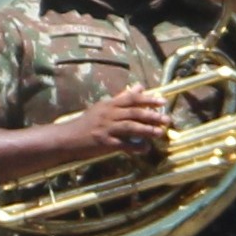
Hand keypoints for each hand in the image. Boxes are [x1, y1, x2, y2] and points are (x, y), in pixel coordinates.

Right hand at [58, 86, 181, 164]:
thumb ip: (122, 97)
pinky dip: (136, 147)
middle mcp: (109, 114)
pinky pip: (123, 144)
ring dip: (147, 130)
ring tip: (160, 132)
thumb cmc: (87, 122)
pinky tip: (146, 149)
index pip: (131, 99)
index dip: (148, 99)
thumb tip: (139, 86)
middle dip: (152, 115)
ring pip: (130, 127)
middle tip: (166, 118)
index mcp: (109, 104)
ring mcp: (107, 128)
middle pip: (134, 112)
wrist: (68, 137)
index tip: (162, 101)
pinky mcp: (105, 142)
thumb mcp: (103, 106)